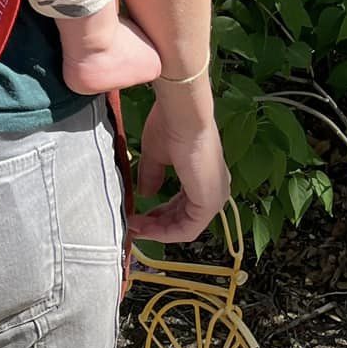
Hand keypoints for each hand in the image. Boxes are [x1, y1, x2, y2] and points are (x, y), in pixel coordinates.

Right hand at [127, 96, 229, 243]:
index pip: (182, 205)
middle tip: (132, 225)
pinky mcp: (209, 203)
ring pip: (185, 226)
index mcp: (204, 176)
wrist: (183, 114)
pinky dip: (166, 233)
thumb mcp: (156, 154)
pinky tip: (145, 229)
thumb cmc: (172, 126)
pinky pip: (188, 229)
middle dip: (156, 225)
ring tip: (134, 227)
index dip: (158, 214)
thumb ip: (152, 175)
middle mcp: (214, 189)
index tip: (136, 215)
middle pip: (184, 219)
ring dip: (158, 231)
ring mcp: (214, 197)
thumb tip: (145, 193)